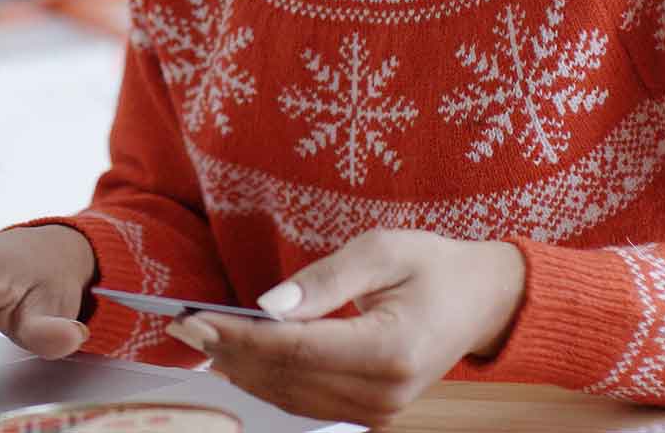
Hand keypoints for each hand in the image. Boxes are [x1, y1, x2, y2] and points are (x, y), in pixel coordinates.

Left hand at [164, 230, 525, 428]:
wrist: (482, 302)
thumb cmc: (433, 266)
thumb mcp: (381, 251)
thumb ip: (322, 281)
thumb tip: (265, 306)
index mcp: (389, 351)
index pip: (296, 350)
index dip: (239, 338)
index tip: (195, 321)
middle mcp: (384, 393)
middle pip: (287, 378)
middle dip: (229, 353)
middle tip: (182, 328)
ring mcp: (379, 411)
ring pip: (290, 397)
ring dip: (241, 369)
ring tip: (199, 340)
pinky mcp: (371, 413)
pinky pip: (306, 401)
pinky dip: (267, 380)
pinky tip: (236, 358)